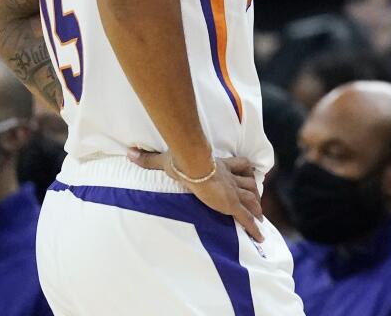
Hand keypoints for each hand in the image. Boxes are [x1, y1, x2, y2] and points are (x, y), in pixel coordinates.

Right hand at [128, 149, 264, 241]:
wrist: (192, 165)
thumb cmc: (181, 161)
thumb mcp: (165, 160)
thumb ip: (149, 158)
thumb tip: (130, 152)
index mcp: (220, 166)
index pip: (240, 166)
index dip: (245, 171)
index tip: (250, 175)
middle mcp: (230, 178)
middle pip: (249, 183)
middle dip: (254, 192)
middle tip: (257, 200)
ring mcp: (232, 191)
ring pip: (252, 198)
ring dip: (256, 208)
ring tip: (260, 218)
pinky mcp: (231, 204)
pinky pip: (246, 217)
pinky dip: (254, 227)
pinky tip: (260, 237)